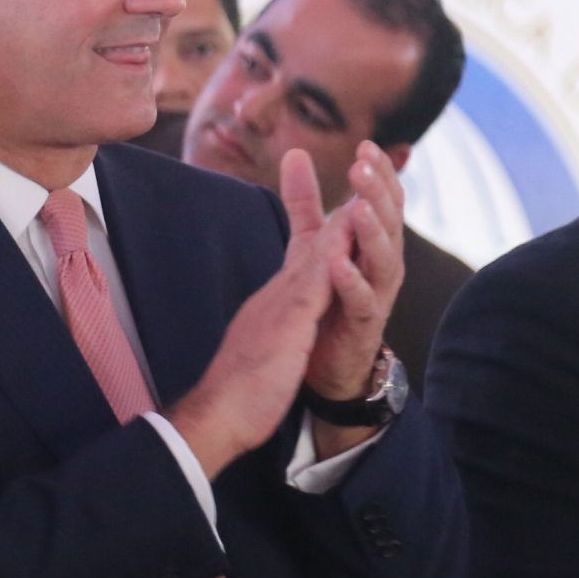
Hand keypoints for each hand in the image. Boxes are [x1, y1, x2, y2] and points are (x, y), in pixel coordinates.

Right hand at [168, 152, 353, 477]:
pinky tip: (348, 229)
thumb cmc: (238, 392)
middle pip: (310, 241)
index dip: (317, 220)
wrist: (216, 417)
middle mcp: (277, 296)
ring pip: (316, 252)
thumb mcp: (263, 349)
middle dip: (330, 200)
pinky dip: (332, 251)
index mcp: (275, 304)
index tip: (327, 192)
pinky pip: (315, 282)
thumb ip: (275, 327)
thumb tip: (281, 319)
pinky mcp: (288, 324)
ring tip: (362, 182)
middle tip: (354, 160)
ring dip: (341, 214)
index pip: (301, 255)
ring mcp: (281, 306)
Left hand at [294, 140, 403, 402]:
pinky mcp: (363, 323)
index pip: (381, 200)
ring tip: (360, 208)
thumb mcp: (312, 242)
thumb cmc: (326, 296)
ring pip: (383, 258)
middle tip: (364, 166)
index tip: (365, 145)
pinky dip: (351, 281)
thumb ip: (304, 202)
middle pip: (388, 221)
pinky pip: (362, 300)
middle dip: (377, 193)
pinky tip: (338, 264)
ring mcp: (376, 293)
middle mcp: (380, 263)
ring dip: (372, 231)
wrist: (327, 361)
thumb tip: (295, 152)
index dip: (377, 174)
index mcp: (370, 242)